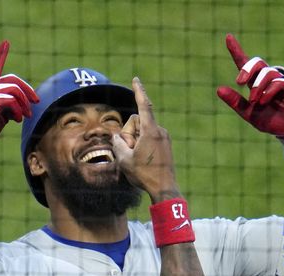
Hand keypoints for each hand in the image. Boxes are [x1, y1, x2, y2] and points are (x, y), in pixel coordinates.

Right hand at [0, 40, 39, 163]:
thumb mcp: (3, 111)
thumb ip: (11, 101)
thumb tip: (27, 101)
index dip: (0, 54)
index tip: (6, 42)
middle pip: (13, 80)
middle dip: (28, 90)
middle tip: (36, 101)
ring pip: (15, 91)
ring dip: (24, 104)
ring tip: (27, 115)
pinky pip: (12, 102)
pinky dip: (18, 112)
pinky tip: (18, 120)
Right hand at [112, 77, 179, 202]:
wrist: (165, 188)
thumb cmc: (144, 174)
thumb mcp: (124, 159)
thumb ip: (118, 143)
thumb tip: (117, 137)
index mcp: (150, 131)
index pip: (143, 106)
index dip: (138, 91)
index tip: (135, 80)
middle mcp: (160, 131)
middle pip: (137, 123)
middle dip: (129, 134)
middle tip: (129, 151)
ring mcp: (165, 138)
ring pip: (143, 132)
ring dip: (135, 142)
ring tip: (137, 159)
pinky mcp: (166, 145)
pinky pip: (149, 139)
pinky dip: (142, 146)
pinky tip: (144, 161)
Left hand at [216, 33, 283, 135]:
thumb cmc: (271, 120)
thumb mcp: (248, 113)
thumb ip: (235, 102)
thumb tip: (219, 89)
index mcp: (255, 83)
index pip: (244, 64)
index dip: (236, 50)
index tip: (228, 37)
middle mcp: (267, 78)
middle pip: (256, 62)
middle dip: (246, 69)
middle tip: (239, 82)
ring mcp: (279, 80)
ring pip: (266, 73)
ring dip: (257, 87)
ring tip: (256, 101)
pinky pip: (277, 82)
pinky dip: (268, 92)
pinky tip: (264, 102)